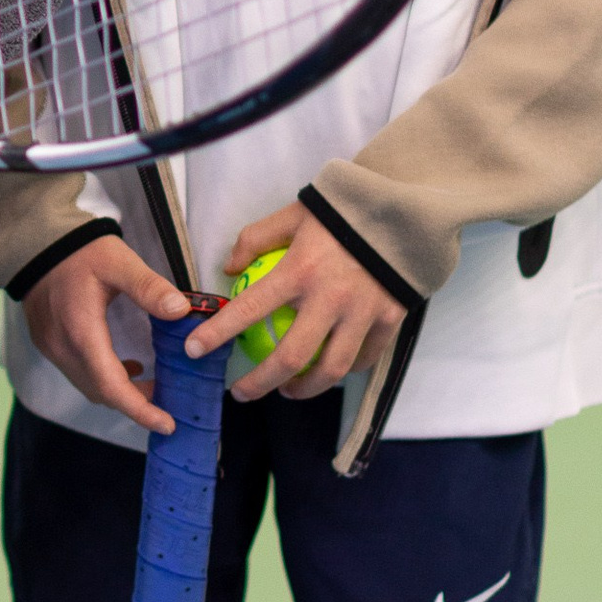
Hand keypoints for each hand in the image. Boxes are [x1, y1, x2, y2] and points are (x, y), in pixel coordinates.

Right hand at [19, 231, 195, 435]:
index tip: (167, 423)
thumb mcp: (118, 262)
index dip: (140, 410)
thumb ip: (149, 287)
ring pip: (89, 387)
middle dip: (136, 404)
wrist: (34, 243)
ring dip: (120, 393)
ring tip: (153, 386)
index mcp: (83, 332)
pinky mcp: (48, 344)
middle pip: (102, 393)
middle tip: (168, 402)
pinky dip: (104, 380)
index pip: (112, 386)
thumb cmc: (79, 252)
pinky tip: (126, 367)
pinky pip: (79, 374)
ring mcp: (53, 349)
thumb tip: (181, 312)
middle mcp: (64, 348)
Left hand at [190, 201, 404, 404]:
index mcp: (301, 269)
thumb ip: (257, 238)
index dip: (218, 332)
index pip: (250, 308)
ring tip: (287, 391)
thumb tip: (230, 267)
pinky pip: (363, 358)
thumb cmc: (343, 211)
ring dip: (304, 388)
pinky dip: (343, 372)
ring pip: (330, 369)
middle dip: (260, 383)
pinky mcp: (390, 319)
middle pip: (291, 357)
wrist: (407, 209)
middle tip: (241, 393)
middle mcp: (331, 297)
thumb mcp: (295, 214)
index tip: (194, 350)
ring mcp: (364, 312)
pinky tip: (328, 372)